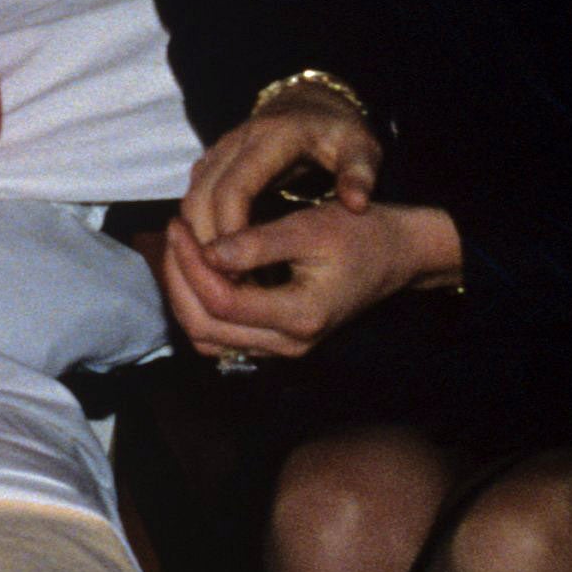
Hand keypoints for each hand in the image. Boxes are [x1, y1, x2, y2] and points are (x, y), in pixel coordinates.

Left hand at [154, 195, 459, 363]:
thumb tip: (206, 251)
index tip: (180, 225)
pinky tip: (200, 267)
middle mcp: (289, 343)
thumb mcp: (311, 228)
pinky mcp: (277, 339)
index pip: (222, 301)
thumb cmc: (362, 234)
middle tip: (173, 234)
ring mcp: (282, 347)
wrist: (398, 255)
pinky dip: (203, 305)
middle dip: (179, 281)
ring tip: (181, 249)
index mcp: (300, 316)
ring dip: (186, 296)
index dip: (191, 264)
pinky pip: (223, 334)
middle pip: (206, 328)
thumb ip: (257, 243)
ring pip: (209, 337)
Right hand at [180, 93, 384, 261]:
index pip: (235, 187)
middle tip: (225, 284)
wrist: (315, 106)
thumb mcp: (361, 150)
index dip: (231, 229)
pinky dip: (201, 230)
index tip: (242, 269)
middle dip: (207, 242)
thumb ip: (360, 174)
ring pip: (191, 199)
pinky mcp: (214, 163)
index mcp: (272, 137)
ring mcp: (220, 150)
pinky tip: (221, 260)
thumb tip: (356, 203)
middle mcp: (237, 141)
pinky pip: (195, 199)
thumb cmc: (340, 134)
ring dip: (199, 240)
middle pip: (201, 196)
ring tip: (222, 279)